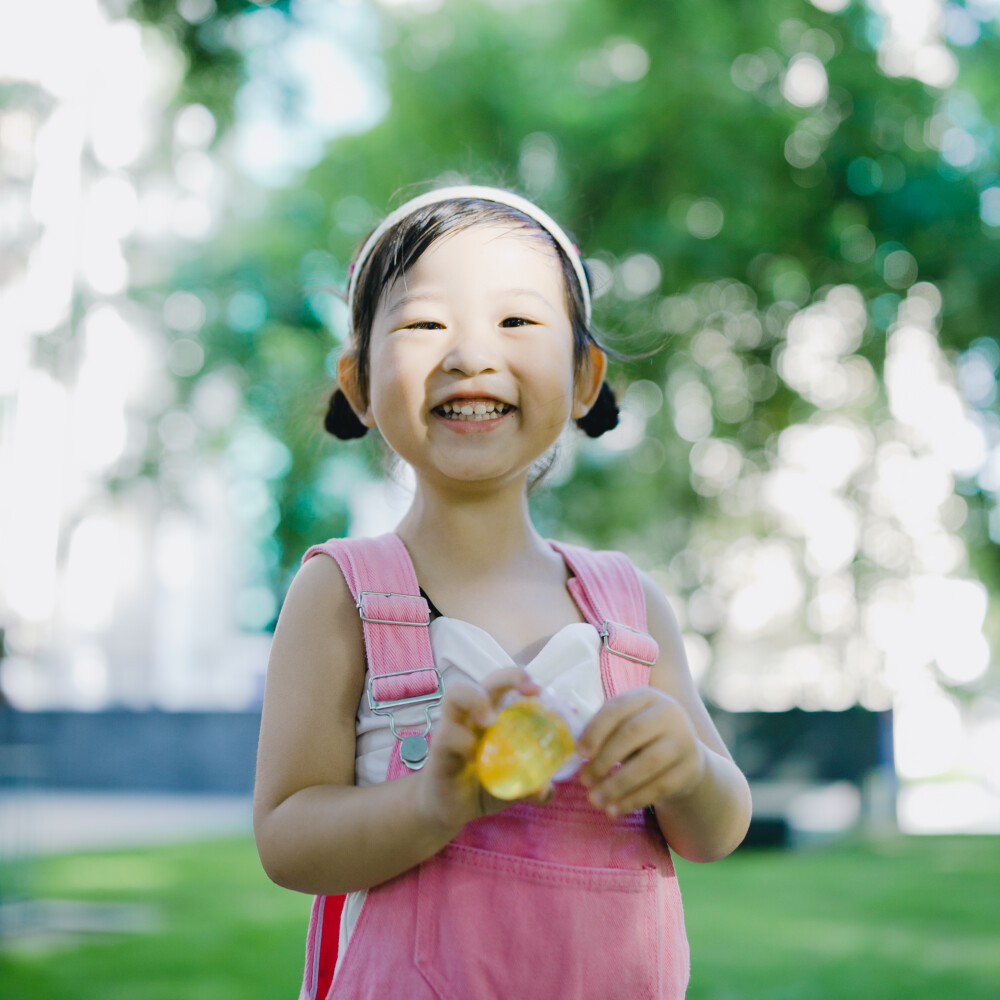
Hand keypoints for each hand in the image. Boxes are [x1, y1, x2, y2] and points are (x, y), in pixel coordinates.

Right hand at [417, 668, 547, 830]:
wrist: (447, 810)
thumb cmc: (481, 787)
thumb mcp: (512, 787)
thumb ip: (531, 786)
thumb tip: (547, 790)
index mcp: (494, 717)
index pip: (506, 685)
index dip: (522, 679)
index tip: (539, 689)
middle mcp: (473, 716)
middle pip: (487, 680)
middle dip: (509, 677)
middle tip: (529, 691)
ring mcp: (453, 728)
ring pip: (455, 695)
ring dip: (476, 700)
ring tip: (489, 722)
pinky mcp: (439, 748)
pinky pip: (448, 735)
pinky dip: (463, 742)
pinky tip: (472, 758)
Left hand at [577, 688, 706, 817]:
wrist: (685, 758)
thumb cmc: (643, 739)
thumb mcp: (627, 726)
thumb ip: (605, 732)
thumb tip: (575, 752)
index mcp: (647, 696)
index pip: (617, 709)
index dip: (596, 731)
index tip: (579, 753)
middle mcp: (669, 713)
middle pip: (632, 733)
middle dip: (604, 759)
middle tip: (584, 780)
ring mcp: (684, 740)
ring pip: (647, 763)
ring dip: (617, 784)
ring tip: (595, 799)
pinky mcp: (691, 768)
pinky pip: (659, 787)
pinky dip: (633, 800)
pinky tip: (614, 809)